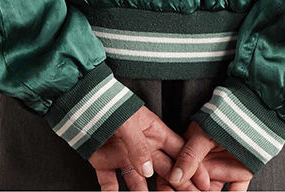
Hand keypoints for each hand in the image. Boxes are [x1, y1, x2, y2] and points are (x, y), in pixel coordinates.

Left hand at [88, 106, 210, 190]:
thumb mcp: (128, 122)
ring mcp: (123, 155)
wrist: (79, 101)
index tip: (204, 182)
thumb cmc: (108, 103)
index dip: (191, 166)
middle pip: (163, 170)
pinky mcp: (104, 162)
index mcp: (152, 131)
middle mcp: (141, 146)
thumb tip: (148, 171)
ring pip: (139, 182)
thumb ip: (138, 146)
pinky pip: (110, 184)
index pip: (177, 151)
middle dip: (177, 186)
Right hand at [164, 122, 252, 191]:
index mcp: (191, 152)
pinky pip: (236, 191)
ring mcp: (222, 169)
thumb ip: (189, 156)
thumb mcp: (203, 134)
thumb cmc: (223, 115)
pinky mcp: (240, 174)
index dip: (175, 186)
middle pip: (194, 187)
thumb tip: (175, 177)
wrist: (253, 110)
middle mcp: (205, 164)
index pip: (179, 174)